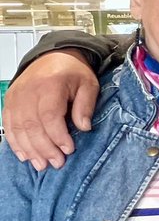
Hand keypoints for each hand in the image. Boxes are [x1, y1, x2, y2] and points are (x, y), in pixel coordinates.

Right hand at [1, 49, 97, 170]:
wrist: (54, 56)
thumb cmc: (73, 72)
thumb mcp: (88, 85)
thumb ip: (85, 106)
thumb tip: (84, 128)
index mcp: (50, 85)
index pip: (49, 115)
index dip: (58, 136)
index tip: (69, 150)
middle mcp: (28, 91)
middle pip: (32, 125)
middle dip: (44, 148)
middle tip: (56, 163)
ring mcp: (16, 96)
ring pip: (18, 128)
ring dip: (29, 149)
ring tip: (42, 165)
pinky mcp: (9, 101)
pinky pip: (8, 125)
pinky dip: (15, 142)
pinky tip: (25, 155)